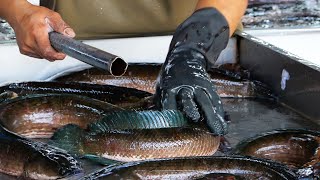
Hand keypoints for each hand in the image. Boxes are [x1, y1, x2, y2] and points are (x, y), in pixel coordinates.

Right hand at [7, 1, 74, 60]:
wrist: (19, 14)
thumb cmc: (33, 15)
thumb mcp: (51, 16)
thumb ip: (61, 25)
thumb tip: (70, 34)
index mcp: (36, 33)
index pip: (48, 52)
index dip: (57, 55)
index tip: (63, 54)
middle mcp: (29, 42)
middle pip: (46, 55)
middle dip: (55, 53)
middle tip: (59, 46)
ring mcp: (26, 47)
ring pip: (43, 56)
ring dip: (49, 52)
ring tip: (49, 42)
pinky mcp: (24, 50)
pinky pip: (38, 55)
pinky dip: (42, 51)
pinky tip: (42, 43)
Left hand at [156, 8, 229, 134]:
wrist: (185, 58)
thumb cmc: (170, 78)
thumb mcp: (161, 86)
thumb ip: (161, 102)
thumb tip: (159, 119)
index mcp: (170, 87)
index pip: (168, 101)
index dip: (170, 111)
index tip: (171, 123)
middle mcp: (185, 87)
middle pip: (189, 100)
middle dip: (192, 109)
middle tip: (195, 119)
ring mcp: (199, 87)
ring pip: (206, 101)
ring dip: (212, 116)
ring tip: (218, 130)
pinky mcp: (209, 87)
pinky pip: (215, 100)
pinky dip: (219, 113)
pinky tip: (223, 124)